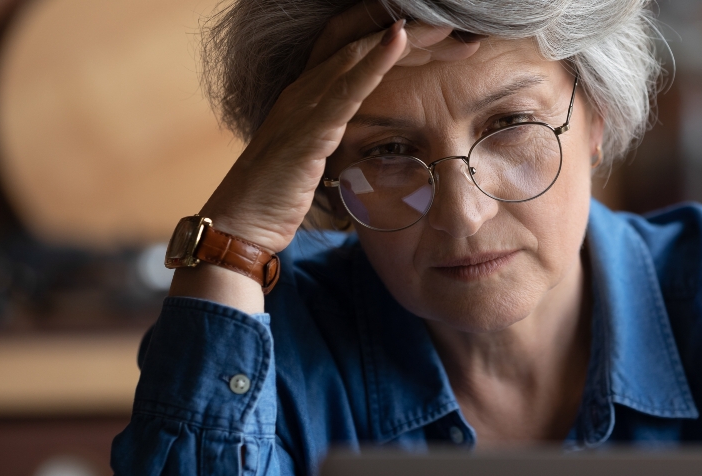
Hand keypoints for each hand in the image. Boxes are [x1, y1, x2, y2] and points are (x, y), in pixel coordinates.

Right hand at [197, 2, 479, 253]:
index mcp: (308, 96)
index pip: (358, 53)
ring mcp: (304, 105)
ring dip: (405, 38)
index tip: (444, 41)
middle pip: (363, 44)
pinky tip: (399, 38)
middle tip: (460, 29)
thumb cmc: (278, 197)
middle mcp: (304, 89)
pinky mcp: (308, 128)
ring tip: (444, 25)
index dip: (400, 41)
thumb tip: (371, 148)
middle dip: (412, 33)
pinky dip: (375, 60)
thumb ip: (338, 142)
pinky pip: (346, 87)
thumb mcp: (317, 160)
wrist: (241, 224)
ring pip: (359, 55)